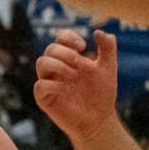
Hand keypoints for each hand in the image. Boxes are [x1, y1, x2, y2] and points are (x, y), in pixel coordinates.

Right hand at [33, 30, 122, 144]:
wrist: (100, 118)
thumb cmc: (102, 93)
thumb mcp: (108, 67)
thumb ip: (107, 48)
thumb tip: (98, 31)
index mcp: (69, 58)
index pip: (60, 39)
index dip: (68, 37)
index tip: (83, 46)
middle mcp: (56, 68)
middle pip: (50, 49)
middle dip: (64, 52)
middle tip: (79, 62)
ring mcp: (49, 82)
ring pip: (41, 63)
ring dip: (57, 65)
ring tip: (73, 75)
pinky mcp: (45, 98)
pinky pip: (40, 86)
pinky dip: (53, 84)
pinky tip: (66, 89)